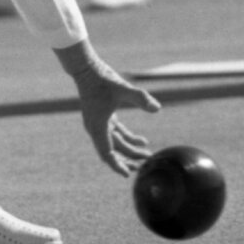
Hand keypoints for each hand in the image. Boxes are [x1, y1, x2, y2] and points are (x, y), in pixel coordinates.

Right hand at [56, 41, 160, 176]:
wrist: (86, 68)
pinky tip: (142, 140)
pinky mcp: (103, 116)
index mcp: (98, 126)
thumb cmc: (102, 79)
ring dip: (130, 150)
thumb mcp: (122, 89)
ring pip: (115, 143)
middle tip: (145, 165)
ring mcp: (99, 122)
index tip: (127, 175)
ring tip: (148, 154)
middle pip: (113, 151)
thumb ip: (140, 98)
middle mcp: (96, 128)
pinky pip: (116, 133)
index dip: (117, 165)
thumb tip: (157, 108)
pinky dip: (128, 138)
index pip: (107, 154)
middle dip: (129, 159)